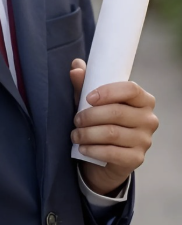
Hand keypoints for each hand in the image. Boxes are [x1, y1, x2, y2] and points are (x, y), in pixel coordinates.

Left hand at [69, 58, 158, 195]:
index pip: (131, 89)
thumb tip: (76, 66)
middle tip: (76, 120)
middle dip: (90, 115)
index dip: (108, 92)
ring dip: (88, 134)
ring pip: (112, 133)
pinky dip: (93, 150)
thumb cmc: (101, 122)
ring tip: (75, 134)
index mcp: (143, 99)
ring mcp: (145, 140)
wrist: (106, 158)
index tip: (88, 98)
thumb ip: (85, 83)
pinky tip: (82, 148)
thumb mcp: (92, 101)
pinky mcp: (136, 158)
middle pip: (117, 112)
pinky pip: (112, 153)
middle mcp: (149, 119)